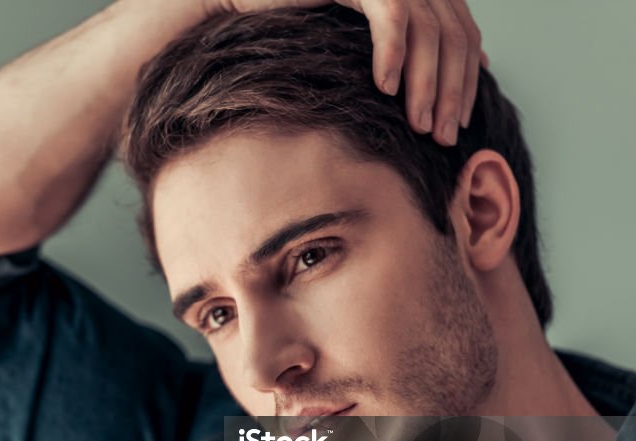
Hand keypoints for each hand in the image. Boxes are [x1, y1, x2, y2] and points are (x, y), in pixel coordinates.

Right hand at [203, 0, 486, 145]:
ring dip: (426, 82)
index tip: (457, 126)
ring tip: (416, 124)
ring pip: (429, 29)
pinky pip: (391, 14)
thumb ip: (419, 52)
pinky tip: (386, 88)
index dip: (466, 82)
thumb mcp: (370, 48)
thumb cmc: (306, 32)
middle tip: (439, 136)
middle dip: (450, 91)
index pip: (464, 36)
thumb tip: (483, 65)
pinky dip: (393, 53)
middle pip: (453, 35)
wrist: (249, 2)